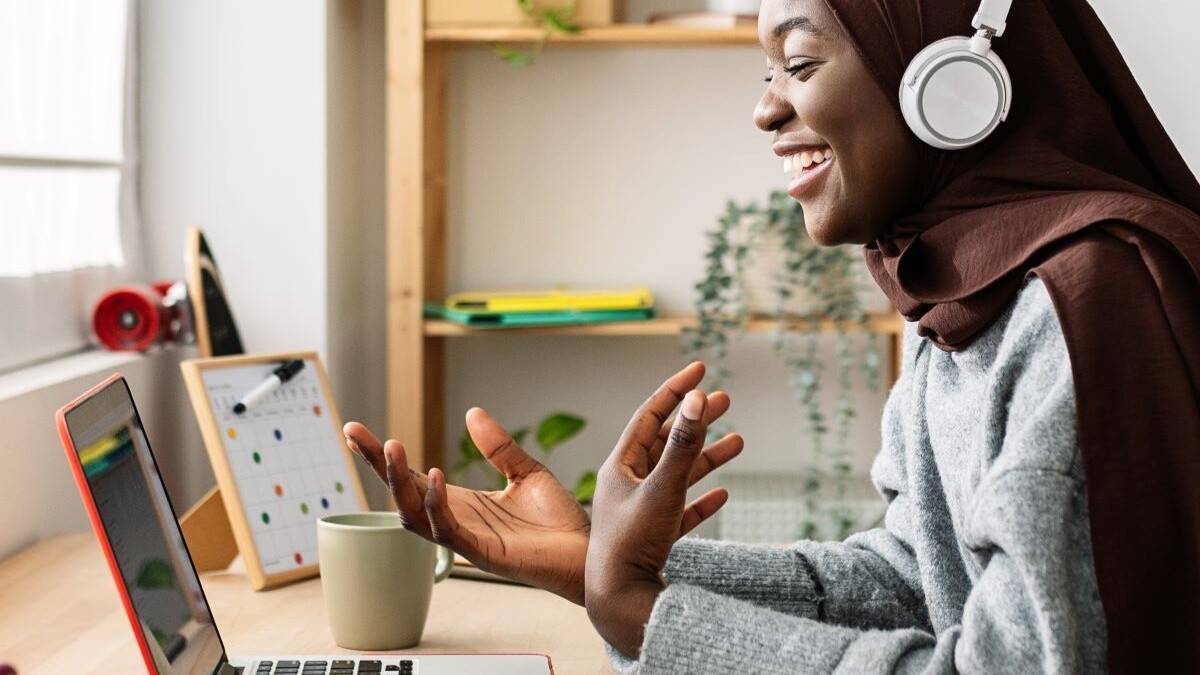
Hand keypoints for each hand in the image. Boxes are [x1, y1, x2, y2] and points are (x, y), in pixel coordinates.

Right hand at [343, 383, 737, 605]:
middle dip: (378, 465)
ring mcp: (465, 539)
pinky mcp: (482, 553)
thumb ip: (498, 446)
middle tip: (359, 435)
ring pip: (415, 515)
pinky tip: (434, 478)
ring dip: (401, 482)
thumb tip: (472, 412)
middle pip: (401, 495)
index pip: (411, 477)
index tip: (355, 430)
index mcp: (460, 502)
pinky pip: (449, 530)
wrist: (587, 553)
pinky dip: (437, 505)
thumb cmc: (559, 522)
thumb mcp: (526, 472)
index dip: (382, 456)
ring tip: (394, 448)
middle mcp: (455, 521)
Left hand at [586, 363, 741, 656]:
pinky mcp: (653, 538)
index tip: (700, 368)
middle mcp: (627, 484)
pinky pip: (681, 510)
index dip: (676, 389)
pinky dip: (702, 498)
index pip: (650, 415)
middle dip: (696, 419)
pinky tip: (723, 493)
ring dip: (706, 456)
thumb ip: (683, 445)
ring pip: (677, 474)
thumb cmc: (633, 543)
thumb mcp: (663, 487)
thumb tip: (697, 397)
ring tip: (739, 441)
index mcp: (621, 466)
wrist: (621, 600)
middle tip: (726, 398)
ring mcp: (640, 511)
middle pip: (665, 441)